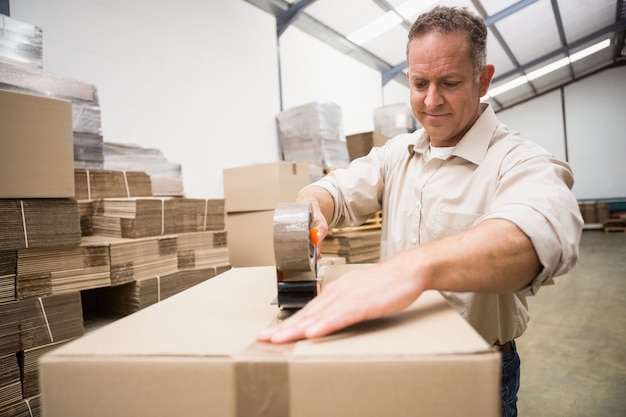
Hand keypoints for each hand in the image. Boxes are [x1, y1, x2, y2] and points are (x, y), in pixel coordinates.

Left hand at [257, 262, 424, 343]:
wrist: (407, 271)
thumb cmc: (384, 285)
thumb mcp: (357, 295)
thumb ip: (341, 306)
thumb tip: (325, 319)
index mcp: (334, 292)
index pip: (307, 311)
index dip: (287, 323)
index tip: (270, 334)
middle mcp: (337, 293)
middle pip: (306, 314)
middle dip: (283, 328)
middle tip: (263, 339)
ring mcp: (349, 298)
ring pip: (318, 316)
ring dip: (297, 328)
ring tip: (279, 339)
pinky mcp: (363, 304)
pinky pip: (341, 317)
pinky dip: (325, 325)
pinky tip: (312, 333)